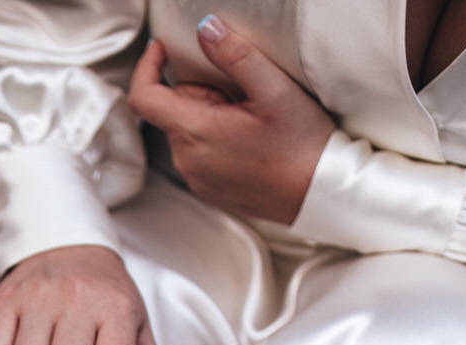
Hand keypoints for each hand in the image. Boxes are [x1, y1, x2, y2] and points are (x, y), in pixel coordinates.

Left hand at [126, 19, 334, 224]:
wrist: (321, 194)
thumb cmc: (302, 145)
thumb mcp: (274, 89)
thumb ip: (235, 55)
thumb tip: (206, 29)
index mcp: (195, 133)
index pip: (144, 97)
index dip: (147, 67)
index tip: (161, 50)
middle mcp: (187, 161)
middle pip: (174, 110)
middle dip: (201, 93)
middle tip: (243, 97)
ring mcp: (198, 180)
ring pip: (188, 132)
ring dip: (210, 117)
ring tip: (252, 123)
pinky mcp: (211, 192)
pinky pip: (201, 155)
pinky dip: (218, 141)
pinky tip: (252, 144)